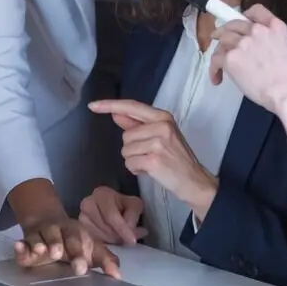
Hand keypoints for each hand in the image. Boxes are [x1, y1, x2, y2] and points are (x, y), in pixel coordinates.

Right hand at [13, 214, 120, 278]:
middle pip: (60, 236)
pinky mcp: (26, 242)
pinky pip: (22, 244)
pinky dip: (19, 246)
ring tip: (41, 250)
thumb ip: (105, 261)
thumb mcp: (90, 247)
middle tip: (60, 255)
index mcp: (77, 233)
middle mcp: (59, 231)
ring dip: (41, 242)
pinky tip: (18, 246)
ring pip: (40, 237)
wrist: (46, 219)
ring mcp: (41, 235)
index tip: (83, 267)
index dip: (82, 253)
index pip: (81, 240)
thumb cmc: (72, 240)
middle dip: (61, 245)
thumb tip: (118, 276)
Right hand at [79, 186, 147, 245]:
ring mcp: (81, 218)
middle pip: (104, 228)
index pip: (111, 215)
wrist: (112, 208)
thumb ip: (133, 216)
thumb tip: (131, 231)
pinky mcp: (80, 230)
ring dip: (112, 241)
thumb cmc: (124, 205)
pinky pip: (93, 242)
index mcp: (101, 194)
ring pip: (99, 237)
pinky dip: (104, 244)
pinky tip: (111, 242)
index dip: (122, 229)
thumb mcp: (134, 205)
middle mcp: (87, 204)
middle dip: (118, 237)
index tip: (132, 241)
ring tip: (121, 239)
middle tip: (129, 241)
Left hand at [89, 100, 218, 220]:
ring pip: (126, 150)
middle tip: (151, 155)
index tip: (92, 105)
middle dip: (133, 148)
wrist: (194, 180)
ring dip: (134, 160)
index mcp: (162, 116)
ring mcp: (157, 142)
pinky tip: (151, 171)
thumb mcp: (160, 135)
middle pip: (125, 136)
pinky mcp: (153, 159)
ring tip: (152, 163)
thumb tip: (115, 113)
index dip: (109, 105)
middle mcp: (161, 126)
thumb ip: (137, 124)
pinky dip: (136, 170)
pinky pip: (129, 163)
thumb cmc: (176, 158)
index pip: (131, 106)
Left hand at [209, 5, 286, 122]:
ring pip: (223, 39)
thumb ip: (272, 42)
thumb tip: (258, 51)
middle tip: (219, 38)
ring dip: (220, 51)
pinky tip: (217, 79)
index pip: (256, 10)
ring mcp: (243, 43)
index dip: (246, 14)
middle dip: (225, 31)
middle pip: (234, 24)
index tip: (241, 21)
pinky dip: (214, 69)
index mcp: (275, 27)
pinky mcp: (231, 58)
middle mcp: (257, 30)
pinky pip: (216, 59)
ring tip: (219, 65)